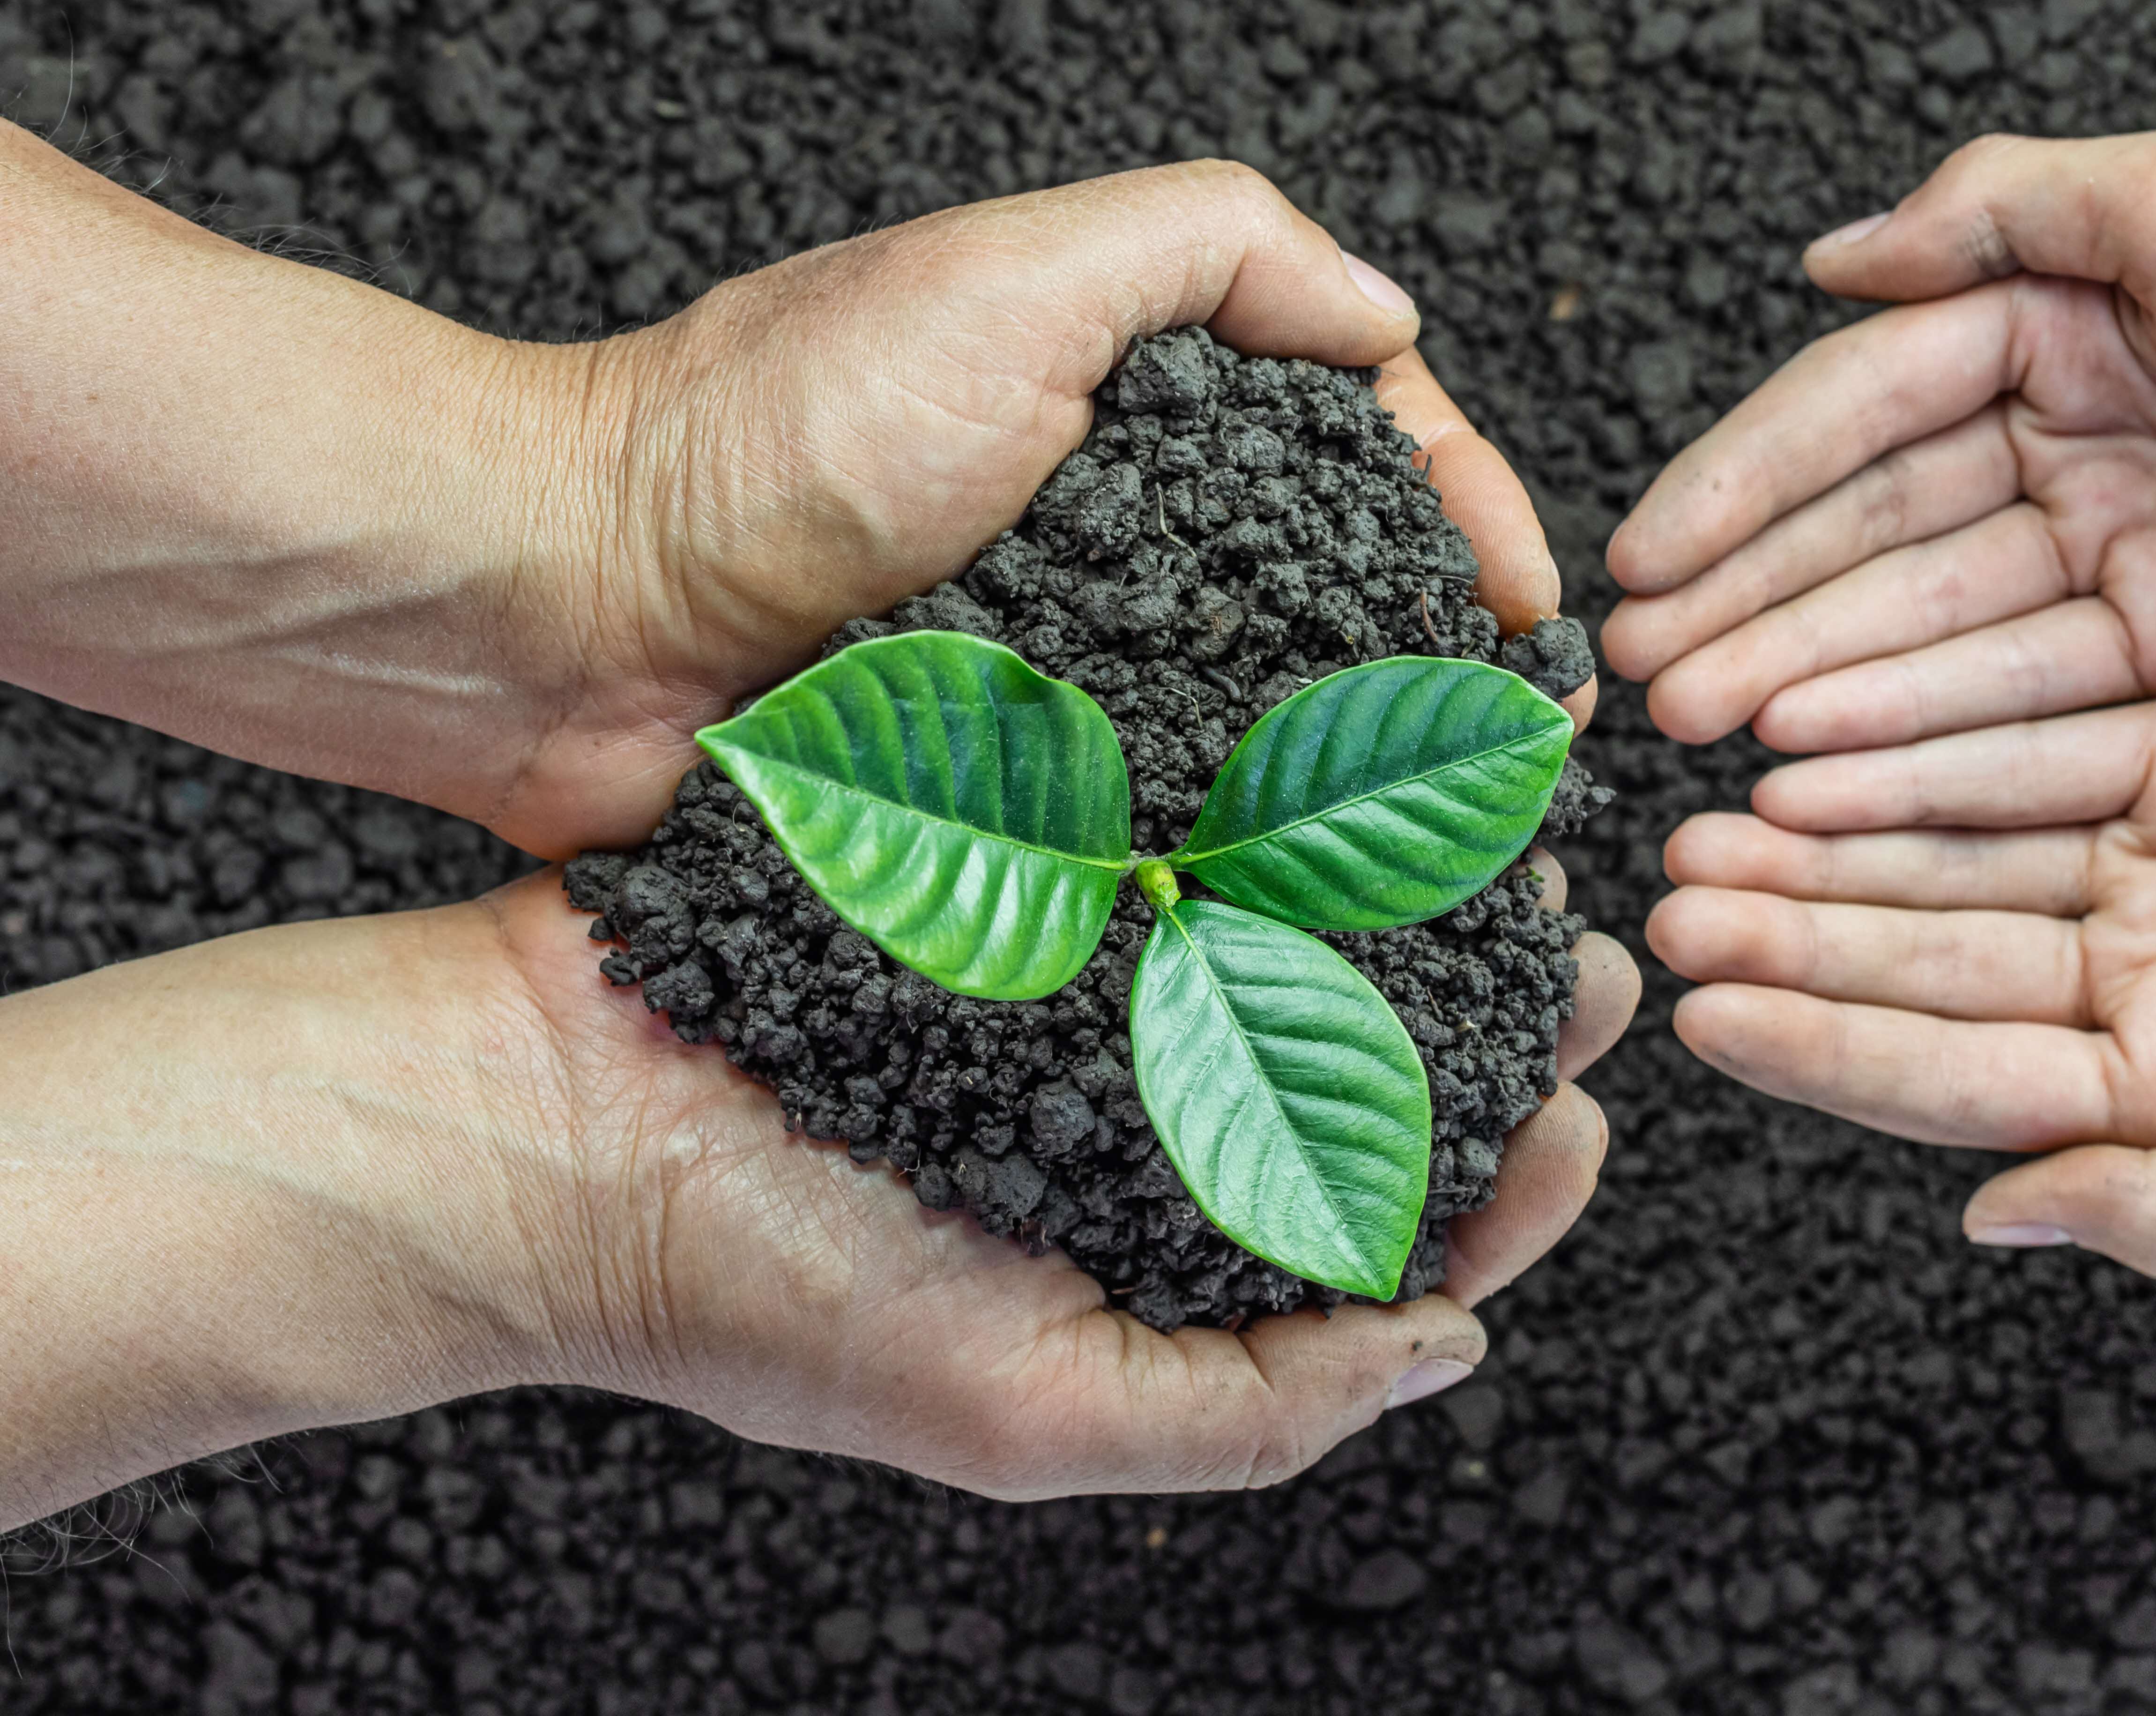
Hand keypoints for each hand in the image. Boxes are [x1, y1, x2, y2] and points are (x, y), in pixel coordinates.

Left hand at [0, 138, 1588, 857]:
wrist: (561, 614)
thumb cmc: (770, 432)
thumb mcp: (1013, 274)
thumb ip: (1217, 249)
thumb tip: (1395, 321)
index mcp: (1144, 410)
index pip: (1366, 445)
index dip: (1468, 514)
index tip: (1529, 605)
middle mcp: (1123, 541)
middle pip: (1340, 595)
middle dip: (1448, 667)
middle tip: (1528, 752)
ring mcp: (1068, 676)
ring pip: (1264, 730)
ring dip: (1369, 790)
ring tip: (1464, 860)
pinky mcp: (1007, 800)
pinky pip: (1152, 832)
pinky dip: (1240, 868)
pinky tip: (1320, 915)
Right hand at [0, 857, 1638, 1528]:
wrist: (545, 1115)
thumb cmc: (761, 1291)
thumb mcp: (1025, 1410)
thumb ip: (1245, 1407)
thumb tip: (1455, 1348)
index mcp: (1158, 1252)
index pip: (1392, 1227)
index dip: (1513, 1174)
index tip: (1584, 1111)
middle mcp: (1138, 1114)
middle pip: (1373, 1063)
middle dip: (1500, 1015)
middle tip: (1588, 947)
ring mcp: (1079, 983)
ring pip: (1301, 937)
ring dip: (1416, 895)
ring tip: (1511, 842)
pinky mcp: (1014, 874)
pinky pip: (1176, 842)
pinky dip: (1269, 811)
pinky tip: (1347, 768)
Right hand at [1602, 129, 2155, 750]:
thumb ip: (1998, 212)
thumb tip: (1830, 256)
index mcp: (2059, 327)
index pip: (1856, 414)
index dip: (1742, 488)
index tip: (1643, 560)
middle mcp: (2076, 445)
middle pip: (1876, 540)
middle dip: (1754, 608)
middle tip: (1648, 682)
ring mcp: (2126, 559)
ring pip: (1932, 634)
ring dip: (1814, 684)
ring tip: (1708, 738)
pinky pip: (2025, 706)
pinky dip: (1924, 739)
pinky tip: (1828, 771)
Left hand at [1645, 637, 2155, 1275]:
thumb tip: (1995, 1223)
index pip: (1959, 1071)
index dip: (1831, 1041)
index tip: (1710, 1011)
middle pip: (1935, 950)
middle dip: (1799, 929)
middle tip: (1668, 896)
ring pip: (1962, 841)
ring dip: (1837, 832)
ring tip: (1709, 812)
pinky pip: (2037, 738)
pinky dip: (1936, 739)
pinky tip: (1826, 734)